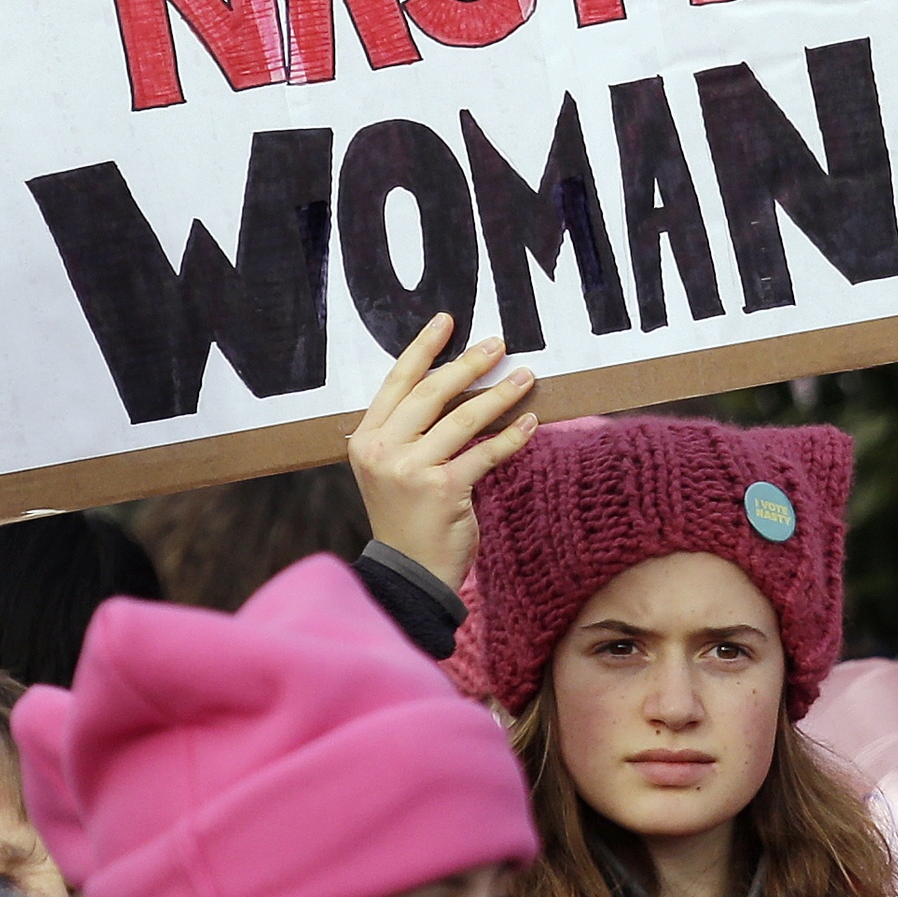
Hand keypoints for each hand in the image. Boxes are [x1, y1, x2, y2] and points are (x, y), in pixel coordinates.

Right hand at [347, 316, 536, 589]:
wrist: (408, 574)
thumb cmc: (406, 518)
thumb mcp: (390, 469)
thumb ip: (408, 431)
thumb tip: (453, 383)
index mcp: (366, 439)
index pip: (397, 382)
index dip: (424, 348)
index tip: (448, 322)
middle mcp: (383, 451)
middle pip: (432, 393)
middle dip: (469, 364)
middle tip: (499, 346)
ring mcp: (411, 470)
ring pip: (463, 419)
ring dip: (499, 395)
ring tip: (525, 377)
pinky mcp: (443, 490)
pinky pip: (486, 453)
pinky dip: (512, 436)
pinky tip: (531, 422)